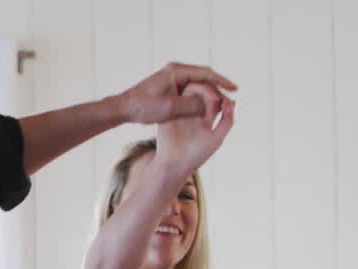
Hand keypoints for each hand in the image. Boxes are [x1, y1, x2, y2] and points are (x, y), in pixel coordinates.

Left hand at [117, 62, 236, 124]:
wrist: (123, 109)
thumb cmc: (143, 108)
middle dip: (218, 86)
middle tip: (232, 95)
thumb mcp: (169, 109)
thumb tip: (210, 105)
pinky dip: (199, 97)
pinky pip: (189, 90)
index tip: (234, 89)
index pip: (206, 73)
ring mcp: (171, 78)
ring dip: (209, 93)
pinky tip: (206, 106)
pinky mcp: (168, 86)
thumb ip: (192, 106)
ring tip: (223, 101)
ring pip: (197, 84)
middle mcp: (175, 70)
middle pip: (203, 76)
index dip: (222, 82)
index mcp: (176, 71)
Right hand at [155, 84, 235, 175]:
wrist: (174, 165)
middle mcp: (193, 111)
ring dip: (200, 88)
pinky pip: (176, 96)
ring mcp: (181, 110)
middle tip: (215, 98)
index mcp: (206, 117)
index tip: (226, 104)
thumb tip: (232, 101)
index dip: (223, 97)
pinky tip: (192, 99)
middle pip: (204, 90)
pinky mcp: (169, 111)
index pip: (216, 98)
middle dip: (212, 90)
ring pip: (191, 89)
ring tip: (206, 96)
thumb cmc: (196, 155)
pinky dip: (184, 93)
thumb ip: (227, 121)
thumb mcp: (217, 138)